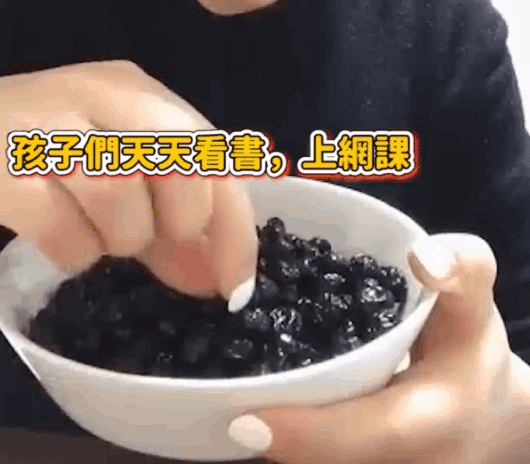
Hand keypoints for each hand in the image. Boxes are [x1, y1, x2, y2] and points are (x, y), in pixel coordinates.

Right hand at [0, 61, 257, 304]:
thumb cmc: (39, 158)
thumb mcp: (113, 181)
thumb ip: (167, 226)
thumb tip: (217, 283)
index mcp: (138, 91)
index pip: (214, 154)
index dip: (235, 225)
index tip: (236, 285)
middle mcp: (102, 94)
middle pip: (182, 166)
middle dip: (176, 225)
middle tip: (143, 239)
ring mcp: (52, 123)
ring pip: (122, 197)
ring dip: (117, 240)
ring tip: (91, 235)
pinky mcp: (7, 164)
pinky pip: (65, 229)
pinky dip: (72, 251)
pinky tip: (56, 240)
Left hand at [228, 233, 528, 463]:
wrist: (481, 405)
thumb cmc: (468, 343)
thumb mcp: (474, 299)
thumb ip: (461, 267)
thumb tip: (421, 257)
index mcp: (432, 418)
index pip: (368, 436)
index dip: (308, 434)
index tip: (245, 421)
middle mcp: (405, 459)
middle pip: (328, 463)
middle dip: (274, 442)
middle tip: (217, 407)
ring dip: (275, 443)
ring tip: (224, 400)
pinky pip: (319, 459)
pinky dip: (287, 440)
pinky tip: (252, 404)